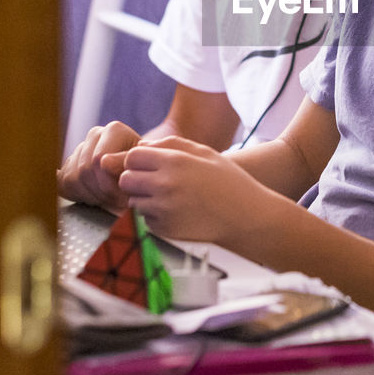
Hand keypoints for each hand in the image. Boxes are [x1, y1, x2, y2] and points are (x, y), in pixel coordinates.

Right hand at [56, 121, 140, 211]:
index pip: (98, 160)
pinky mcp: (69, 164)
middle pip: (85, 170)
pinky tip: (94, 196)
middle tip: (116, 202)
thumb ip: (125, 163)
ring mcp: (80, 148)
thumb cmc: (143, 173)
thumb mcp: (142, 167)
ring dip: (90, 196)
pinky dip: (77, 195)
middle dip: (101, 193)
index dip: (109, 185)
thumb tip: (104, 161)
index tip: (123, 198)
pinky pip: (62, 182)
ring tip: (108, 199)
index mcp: (115, 130)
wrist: (138, 176)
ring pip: (72, 178)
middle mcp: (95, 134)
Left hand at [116, 136, 276, 243]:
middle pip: (126, 180)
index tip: (150, 165)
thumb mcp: (205, 153)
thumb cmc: (228, 181)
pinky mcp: (164, 230)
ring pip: (133, 202)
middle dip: (136, 179)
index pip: (132, 157)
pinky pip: (145, 220)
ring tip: (168, 197)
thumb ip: (171, 144)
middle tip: (155, 182)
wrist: (246, 217)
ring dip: (144, 199)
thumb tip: (140, 146)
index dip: (138, 160)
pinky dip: (154, 216)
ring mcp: (163, 210)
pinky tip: (175, 212)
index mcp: (175, 162)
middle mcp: (165, 185)